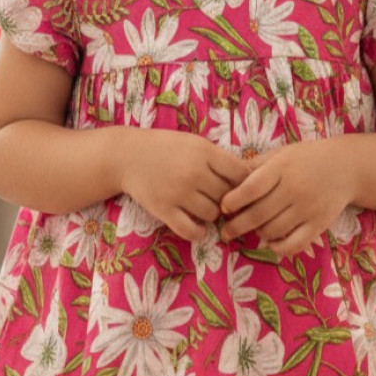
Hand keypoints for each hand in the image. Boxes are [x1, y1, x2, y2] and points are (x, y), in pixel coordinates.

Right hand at [119, 130, 250, 241]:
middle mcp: (193, 172)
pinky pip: (191, 230)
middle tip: (220, 199)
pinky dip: (199, 232)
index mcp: (204, 151)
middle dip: (228, 199)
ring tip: (204, 207)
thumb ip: (219, 159)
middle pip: (228, 196)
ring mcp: (178, 193)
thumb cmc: (166, 147)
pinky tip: (197, 226)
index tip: (239, 187)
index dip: (245, 183)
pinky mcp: (163, 210)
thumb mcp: (195, 143)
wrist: (127, 156)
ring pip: (212, 214)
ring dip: (212, 214)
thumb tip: (249, 179)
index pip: (240, 174)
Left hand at [219, 141, 351, 256]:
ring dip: (257, 233)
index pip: (252, 187)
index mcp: (282, 168)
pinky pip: (295, 244)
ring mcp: (308, 208)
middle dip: (237, 225)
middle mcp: (294, 188)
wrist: (346, 167)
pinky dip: (279, 248)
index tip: (224, 207)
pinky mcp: (319, 224)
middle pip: (259, 213)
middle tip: (225, 231)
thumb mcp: (281, 154)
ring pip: (273, 230)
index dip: (234, 200)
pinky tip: (271, 243)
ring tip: (252, 229)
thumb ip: (255, 166)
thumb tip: (225, 179)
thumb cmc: (306, 158)